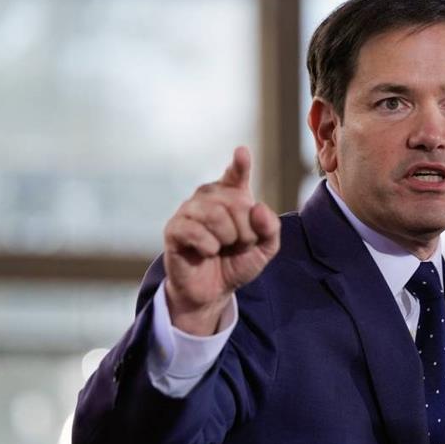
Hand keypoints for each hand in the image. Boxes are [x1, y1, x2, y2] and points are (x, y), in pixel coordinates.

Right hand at [163, 146, 280, 334]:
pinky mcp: (174, 228)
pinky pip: (196, 231)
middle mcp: (209, 197)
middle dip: (246, 231)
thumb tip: (258, 207)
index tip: (242, 152)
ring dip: (227, 238)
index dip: (240, 164)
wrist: (213, 291)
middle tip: (238, 245)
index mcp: (231, 196)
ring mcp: (189, 210)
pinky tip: (206, 252)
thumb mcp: (264, 249)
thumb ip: (270, 229)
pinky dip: (209, 246)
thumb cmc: (236, 263)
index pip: (236, 175)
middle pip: (236, 203)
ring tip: (221, 248)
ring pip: (216, 214)